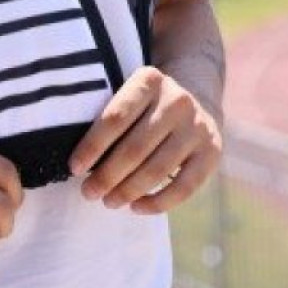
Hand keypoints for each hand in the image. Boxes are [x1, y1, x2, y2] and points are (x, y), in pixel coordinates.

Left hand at [68, 68, 221, 214]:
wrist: (196, 99)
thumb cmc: (146, 106)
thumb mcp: (131, 96)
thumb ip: (110, 119)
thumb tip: (80, 164)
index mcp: (150, 80)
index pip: (115, 118)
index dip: (92, 146)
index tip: (74, 168)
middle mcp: (177, 100)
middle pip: (135, 148)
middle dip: (107, 176)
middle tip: (89, 192)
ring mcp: (198, 127)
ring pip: (157, 170)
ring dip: (128, 191)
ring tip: (109, 201)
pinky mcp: (212, 152)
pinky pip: (184, 187)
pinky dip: (157, 203)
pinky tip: (136, 208)